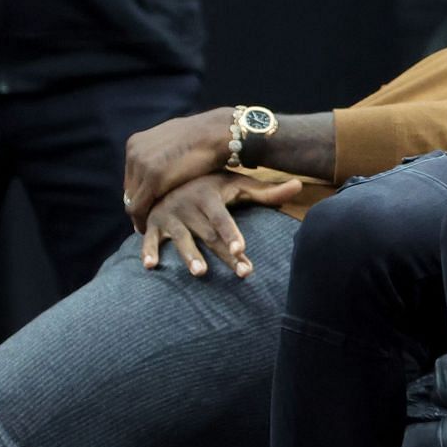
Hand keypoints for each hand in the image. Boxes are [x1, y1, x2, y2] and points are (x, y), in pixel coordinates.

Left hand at [123, 108, 235, 230]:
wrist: (219, 132)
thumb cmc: (206, 137)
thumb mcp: (176, 141)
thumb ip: (163, 153)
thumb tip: (164, 162)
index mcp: (137, 142)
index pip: (132, 176)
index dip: (139, 193)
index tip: (147, 207)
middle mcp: (134, 152)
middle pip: (130, 188)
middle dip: (138, 204)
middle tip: (146, 221)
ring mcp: (142, 164)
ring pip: (131, 199)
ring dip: (139, 215)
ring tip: (148, 228)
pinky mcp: (153, 178)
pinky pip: (138, 207)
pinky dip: (141, 220)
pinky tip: (149, 229)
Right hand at [139, 172, 302, 278]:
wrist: (170, 173)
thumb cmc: (211, 185)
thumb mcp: (237, 184)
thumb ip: (267, 191)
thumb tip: (299, 185)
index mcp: (209, 197)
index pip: (223, 219)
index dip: (232, 234)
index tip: (242, 250)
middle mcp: (188, 206)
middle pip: (209, 235)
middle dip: (224, 255)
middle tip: (242, 273)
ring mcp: (169, 216)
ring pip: (181, 239)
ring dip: (189, 256)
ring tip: (200, 273)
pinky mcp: (153, 224)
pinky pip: (149, 239)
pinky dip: (147, 252)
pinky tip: (151, 267)